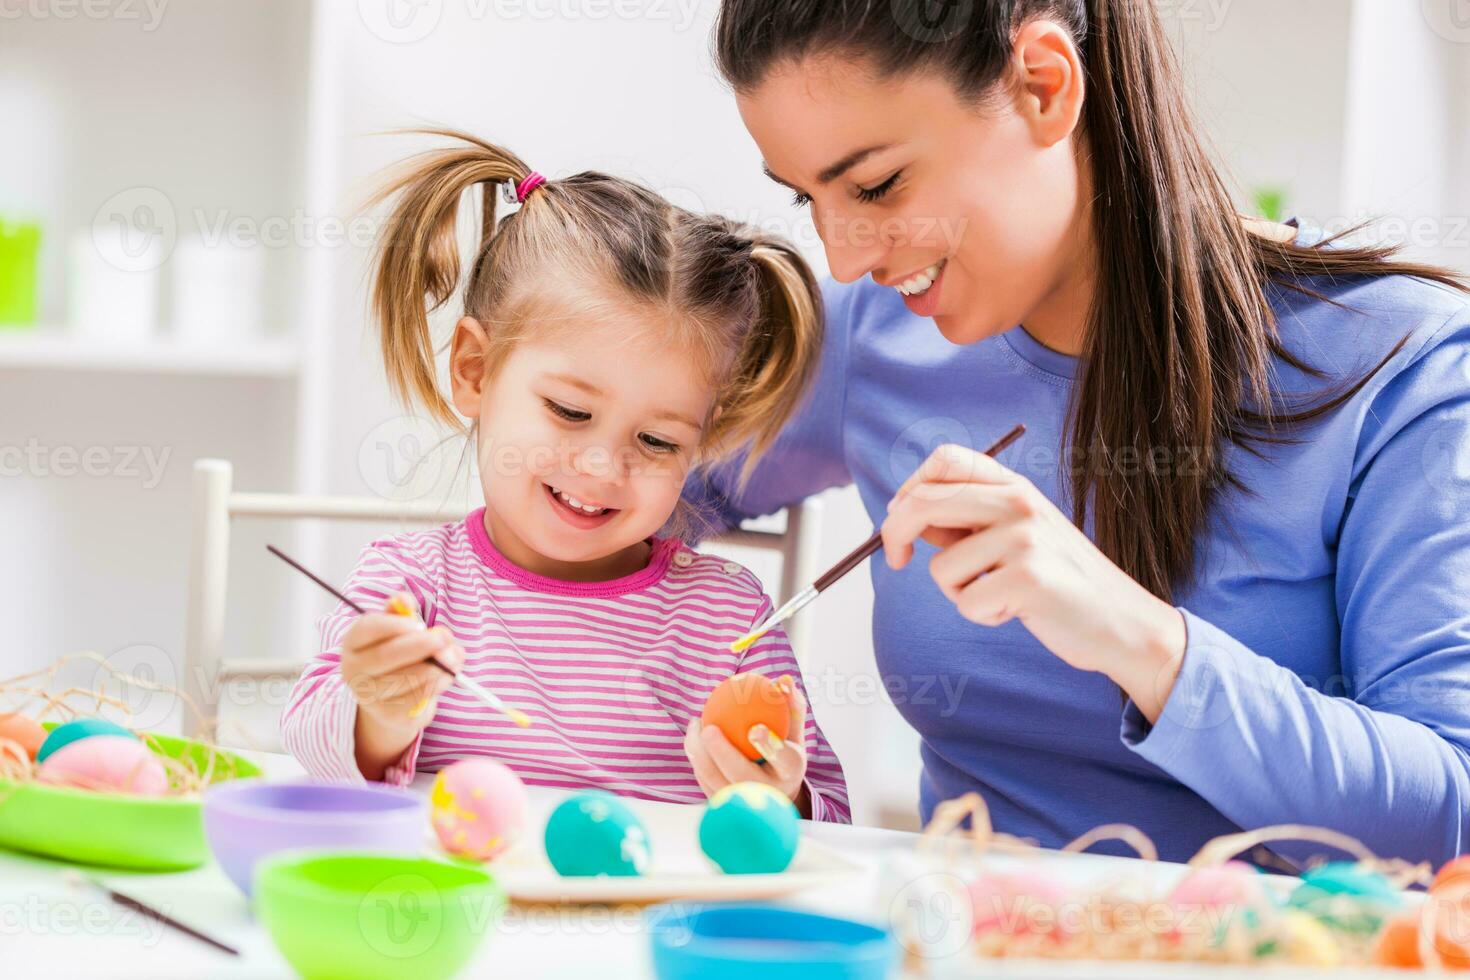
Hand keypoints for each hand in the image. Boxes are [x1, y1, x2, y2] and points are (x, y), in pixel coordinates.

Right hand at [340, 592, 464, 735]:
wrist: (391, 699)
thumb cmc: (396, 655)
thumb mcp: (396, 630)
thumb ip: (400, 613)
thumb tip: (404, 599)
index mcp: (353, 642)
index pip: (368, 629)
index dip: (394, 624)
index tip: (419, 624)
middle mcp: (353, 671)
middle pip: (386, 656)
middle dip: (421, 645)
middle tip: (446, 636)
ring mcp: (369, 696)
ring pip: (406, 678)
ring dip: (437, 665)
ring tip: (454, 656)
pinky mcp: (389, 715)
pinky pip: (417, 697)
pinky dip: (437, 684)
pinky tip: (445, 675)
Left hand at [684, 675, 809, 808]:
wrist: (774, 789)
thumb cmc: (785, 751)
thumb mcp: (794, 732)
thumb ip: (791, 706)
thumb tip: (784, 679)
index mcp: (789, 772)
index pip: (782, 759)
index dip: (769, 746)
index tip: (755, 728)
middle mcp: (766, 792)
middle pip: (741, 775)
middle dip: (723, 753)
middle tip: (709, 728)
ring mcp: (742, 801)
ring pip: (715, 780)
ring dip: (700, 753)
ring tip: (695, 724)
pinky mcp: (722, 802)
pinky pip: (704, 780)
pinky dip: (696, 758)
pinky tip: (693, 735)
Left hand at [880, 444, 1186, 722]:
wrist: (1122, 621)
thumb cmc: (1060, 581)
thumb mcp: (1017, 536)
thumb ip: (968, 521)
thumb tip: (903, 514)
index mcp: (1014, 486)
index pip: (945, 459)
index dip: (909, 486)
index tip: (899, 517)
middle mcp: (1019, 503)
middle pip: (925, 502)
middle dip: (894, 534)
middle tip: (897, 560)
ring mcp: (1024, 538)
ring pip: (941, 567)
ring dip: (959, 593)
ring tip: (1001, 595)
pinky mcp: (1028, 578)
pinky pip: (966, 602)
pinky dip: (983, 616)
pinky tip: (1018, 611)